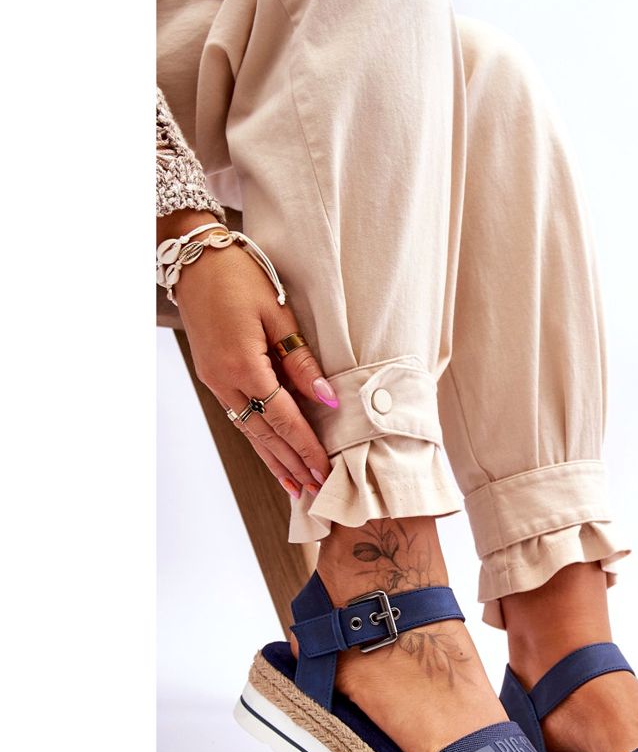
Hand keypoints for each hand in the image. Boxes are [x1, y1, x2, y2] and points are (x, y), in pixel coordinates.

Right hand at [162, 211, 338, 498]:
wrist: (195, 260)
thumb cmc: (241, 278)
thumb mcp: (280, 315)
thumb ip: (302, 362)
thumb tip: (328, 401)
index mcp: (243, 366)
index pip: (283, 418)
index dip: (306, 447)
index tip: (326, 471)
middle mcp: (224, 381)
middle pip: (264, 434)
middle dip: (293, 464)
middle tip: (317, 491)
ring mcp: (214, 382)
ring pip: (249, 432)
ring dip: (275, 461)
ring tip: (297, 488)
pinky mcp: (213, 378)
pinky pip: (240, 418)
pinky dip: (259, 441)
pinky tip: (273, 456)